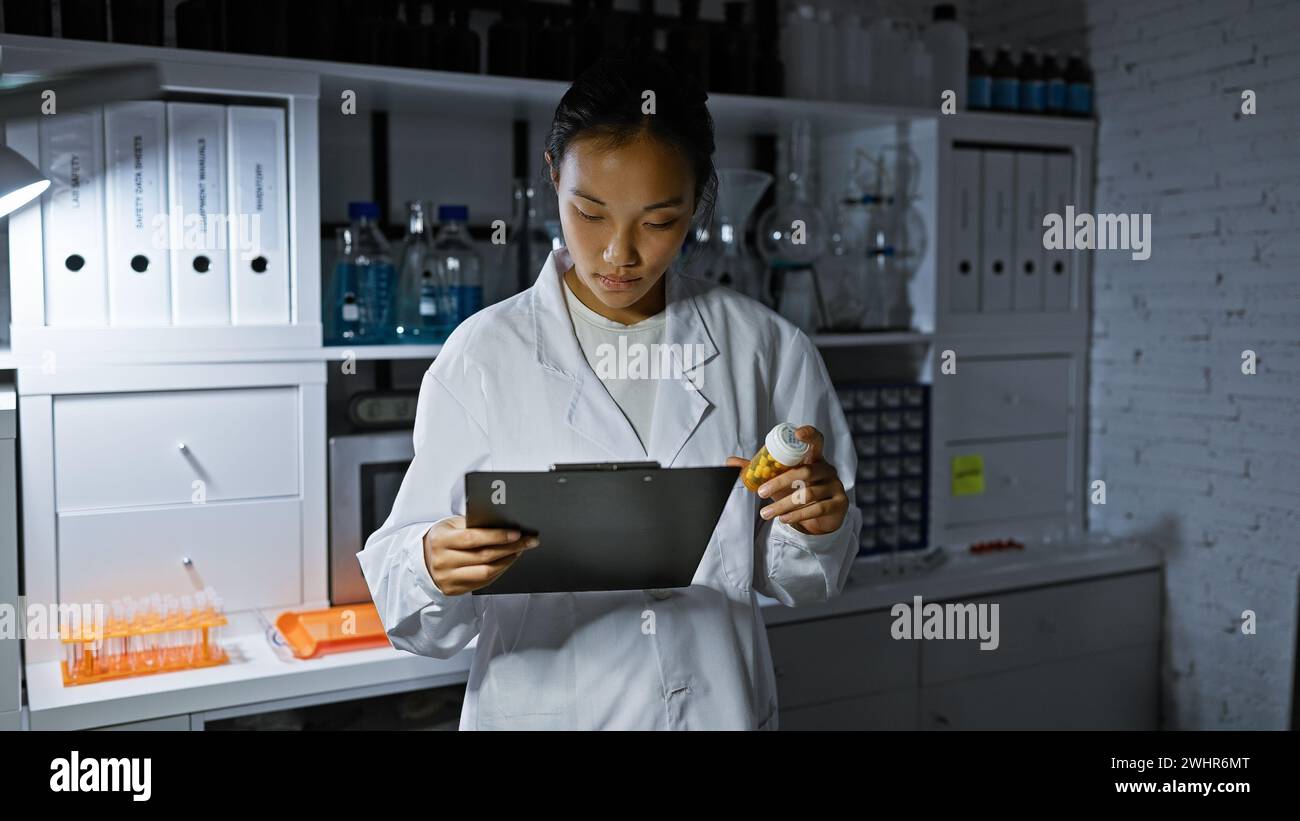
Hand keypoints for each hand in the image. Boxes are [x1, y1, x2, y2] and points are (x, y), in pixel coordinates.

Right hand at [423, 516, 539, 595]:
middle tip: (529, 541)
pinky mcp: (454, 590)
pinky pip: (483, 582)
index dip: (497, 536)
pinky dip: (499, 571)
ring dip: (508, 561)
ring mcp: (448, 578)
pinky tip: (508, 561)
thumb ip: (473, 525)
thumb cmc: (443, 538)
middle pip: (484, 556)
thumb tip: (503, 524)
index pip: (473, 539)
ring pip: (486, 572)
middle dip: (511, 548)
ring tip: (520, 551)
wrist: (424, 559)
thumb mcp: (452, 525)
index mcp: (441, 540)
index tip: (517, 533)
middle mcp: (443, 561)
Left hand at [726, 425, 848, 535]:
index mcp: (814, 458)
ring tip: (765, 513)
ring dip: (783, 505)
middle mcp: (827, 469)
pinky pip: (817, 509)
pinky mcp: (839, 503)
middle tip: (760, 493)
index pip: (816, 440)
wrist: (822, 517)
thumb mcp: (780, 479)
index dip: (809, 434)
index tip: (797, 433)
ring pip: (808, 494)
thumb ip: (759, 471)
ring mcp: (835, 486)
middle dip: (780, 482)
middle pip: (805, 471)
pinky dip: (797, 515)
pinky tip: (783, 519)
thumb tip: (729, 462)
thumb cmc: (798, 491)